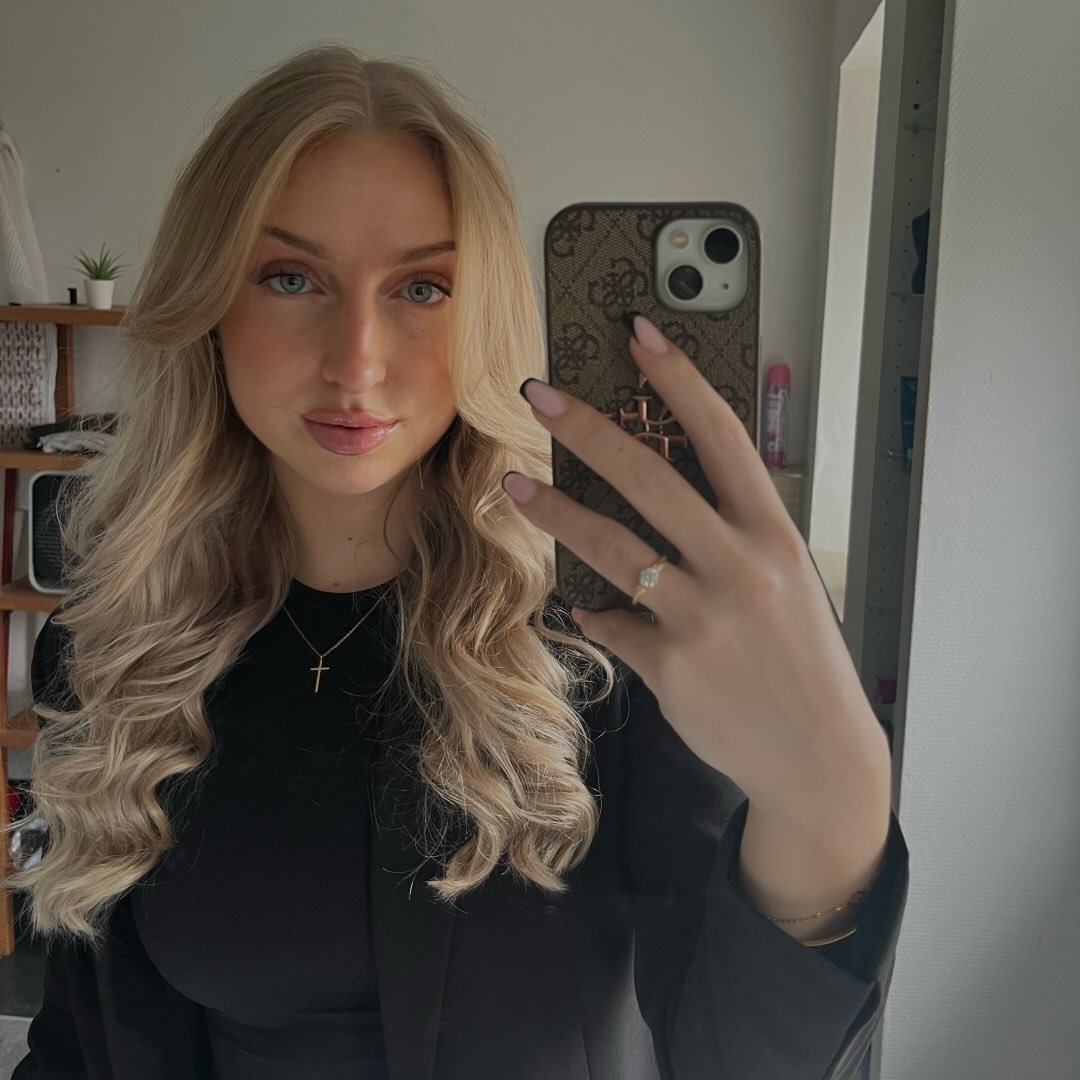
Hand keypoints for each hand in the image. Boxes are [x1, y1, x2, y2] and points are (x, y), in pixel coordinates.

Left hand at [501, 314, 890, 816]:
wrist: (820, 757)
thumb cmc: (804, 662)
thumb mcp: (787, 585)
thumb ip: (732, 541)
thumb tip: (666, 513)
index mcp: (773, 535)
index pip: (722, 437)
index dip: (679, 381)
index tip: (640, 336)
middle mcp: (740, 567)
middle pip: (650, 479)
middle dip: (589, 429)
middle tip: (540, 395)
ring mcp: (703, 618)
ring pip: (612, 548)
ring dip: (555, 512)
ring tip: (512, 484)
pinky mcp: (672, 666)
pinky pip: (614, 625)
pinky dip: (597, 613)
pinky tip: (585, 607)